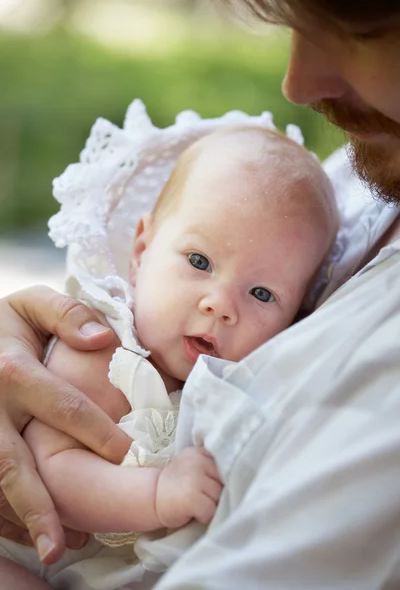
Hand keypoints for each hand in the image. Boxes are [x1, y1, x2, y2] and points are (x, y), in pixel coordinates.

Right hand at [0, 286, 128, 562]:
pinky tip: (26, 535)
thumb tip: (104, 338)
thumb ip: (65, 314)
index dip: (95, 432)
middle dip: (39, 503)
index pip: (61, 406)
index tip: (125, 454)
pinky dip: (1, 516)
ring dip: (19, 520)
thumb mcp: (28, 306)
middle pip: (12, 463)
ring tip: (54, 549)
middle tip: (68, 543)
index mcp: (11, 370)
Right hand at [155, 447, 222, 528]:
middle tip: (204, 497)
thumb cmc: (178, 485)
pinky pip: (210, 511)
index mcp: (200, 452)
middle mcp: (198, 461)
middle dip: (218, 493)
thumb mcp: (193, 466)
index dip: (224, 478)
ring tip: (198, 504)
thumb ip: (212, 466)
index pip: (225, 463)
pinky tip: (193, 512)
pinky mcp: (191, 497)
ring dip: (212, 505)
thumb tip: (239, 478)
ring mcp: (194, 479)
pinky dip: (204, 516)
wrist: (151, 498)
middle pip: (224, 482)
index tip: (217, 484)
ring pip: (219, 497)